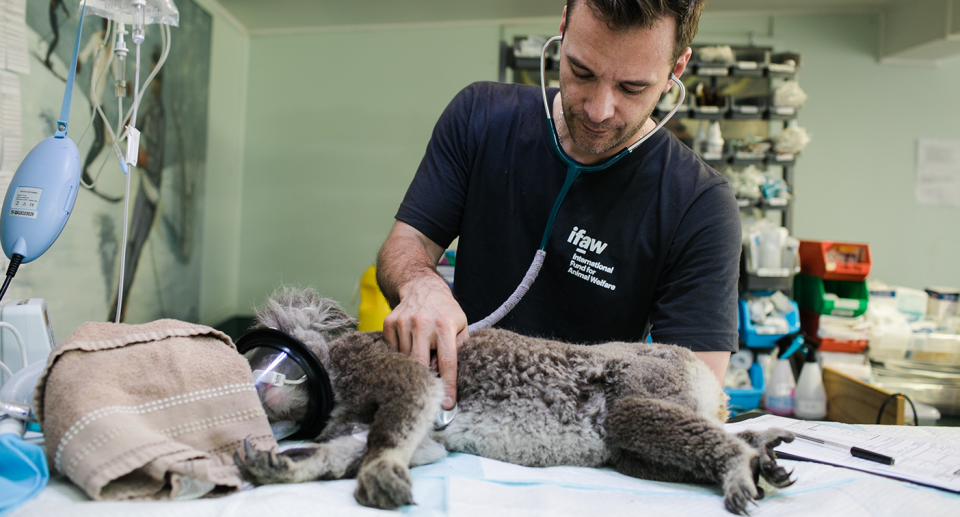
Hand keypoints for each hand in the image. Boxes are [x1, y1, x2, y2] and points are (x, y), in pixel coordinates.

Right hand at [382, 275, 467, 409]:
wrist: (420, 287)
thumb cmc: (445, 310)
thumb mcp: (461, 325)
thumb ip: (460, 348)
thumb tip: (450, 376)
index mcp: (445, 325)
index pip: (447, 363)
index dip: (448, 386)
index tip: (447, 405)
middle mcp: (423, 322)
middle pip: (421, 364)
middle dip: (425, 380)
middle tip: (429, 388)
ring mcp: (403, 322)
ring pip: (406, 359)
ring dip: (414, 363)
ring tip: (422, 353)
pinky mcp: (389, 323)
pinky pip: (393, 350)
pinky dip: (401, 353)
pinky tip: (410, 343)